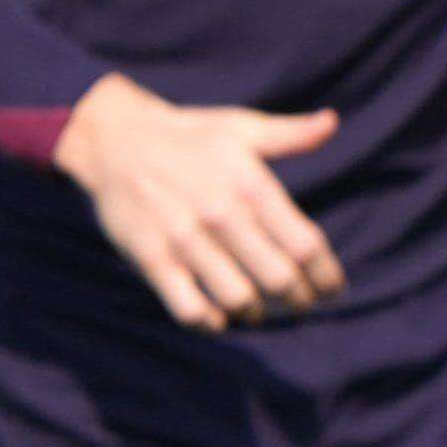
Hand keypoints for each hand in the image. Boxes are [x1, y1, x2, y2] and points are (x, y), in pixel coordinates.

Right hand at [54, 73, 343, 330]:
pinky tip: (218, 316)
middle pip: (280, 279)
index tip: (331, 288)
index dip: (326, 275)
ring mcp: (185, 239)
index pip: (305, 245)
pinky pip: (189, 309)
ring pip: (239, 299)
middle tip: (299, 303)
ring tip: (258, 309)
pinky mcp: (152, 259)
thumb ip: (289, 134)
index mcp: (250, 184)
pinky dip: (210, 323)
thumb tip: (331, 122)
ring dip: (256, 313)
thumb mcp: (240, 127)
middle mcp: (222, 213)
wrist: (115, 139)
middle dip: (298, 300)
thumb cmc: (188, 136)